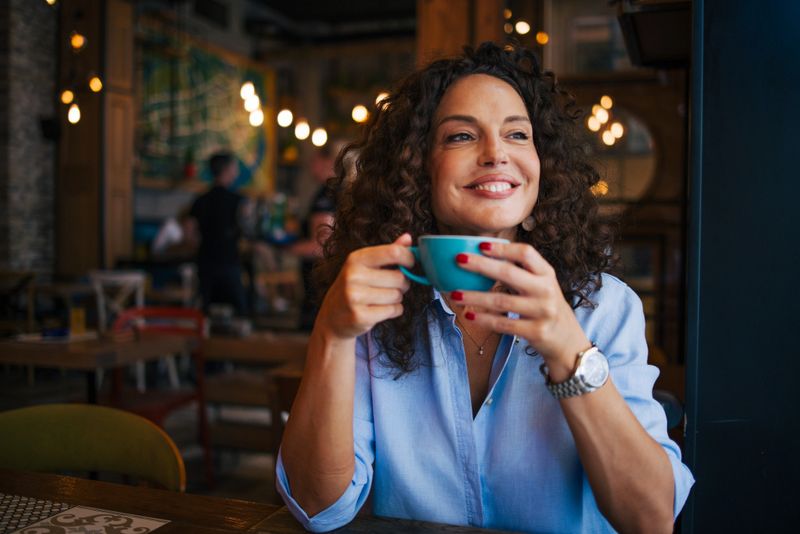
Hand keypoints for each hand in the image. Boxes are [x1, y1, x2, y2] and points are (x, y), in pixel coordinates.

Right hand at [315, 233, 414, 340]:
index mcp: (356, 259)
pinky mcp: (360, 316)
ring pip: (397, 295)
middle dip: (402, 284)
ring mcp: (354, 296)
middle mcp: (353, 275)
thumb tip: (408, 237)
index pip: (393, 252)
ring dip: (396, 299)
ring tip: (382, 299)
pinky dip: (393, 311)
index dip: (408, 258)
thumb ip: (387, 252)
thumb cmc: (354, 287)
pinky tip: (380, 310)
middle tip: (392, 286)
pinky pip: (393, 310)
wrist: (332, 317)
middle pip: (399, 277)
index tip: (410, 264)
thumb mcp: (365, 266)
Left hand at [451, 241, 591, 381]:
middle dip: (481, 266)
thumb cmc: (545, 306)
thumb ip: (520, 272)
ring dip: (474, 297)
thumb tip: (482, 257)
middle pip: (509, 273)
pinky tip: (469, 316)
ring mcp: (542, 312)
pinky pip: (503, 324)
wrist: (567, 340)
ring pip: (501, 301)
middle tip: (458, 260)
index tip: (480, 244)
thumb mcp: (541, 285)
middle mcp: (546, 290)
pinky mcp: (535, 332)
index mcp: (547, 273)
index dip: (503, 248)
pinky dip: (484, 320)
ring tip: (454, 294)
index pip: (526, 253)